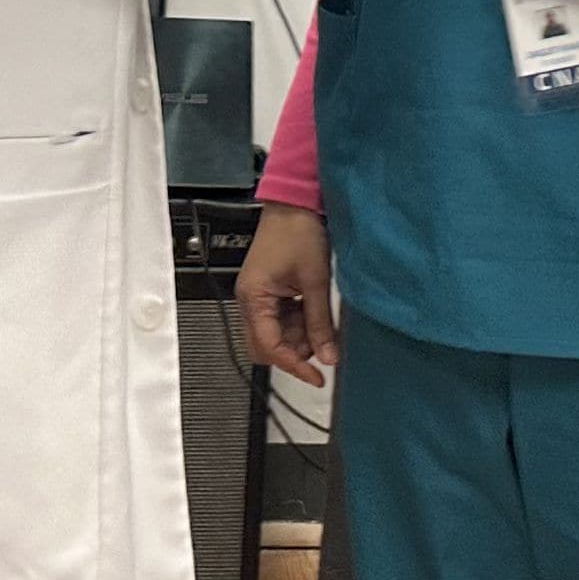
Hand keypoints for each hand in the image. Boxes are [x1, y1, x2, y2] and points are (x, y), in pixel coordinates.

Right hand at [238, 205, 339, 381]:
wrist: (295, 202)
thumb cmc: (298, 231)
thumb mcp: (315, 281)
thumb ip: (320, 323)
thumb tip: (328, 356)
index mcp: (254, 299)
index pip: (270, 347)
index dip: (294, 366)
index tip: (316, 377)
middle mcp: (250, 300)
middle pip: (266, 346)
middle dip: (293, 351)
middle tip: (320, 343)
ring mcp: (258, 296)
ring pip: (275, 334)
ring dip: (298, 336)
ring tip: (320, 320)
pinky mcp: (268, 290)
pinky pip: (280, 319)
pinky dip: (298, 322)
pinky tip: (312, 310)